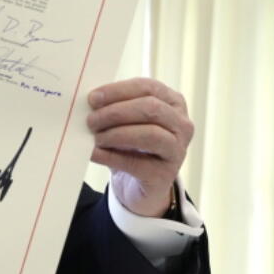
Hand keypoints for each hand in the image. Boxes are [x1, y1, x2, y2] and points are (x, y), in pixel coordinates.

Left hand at [87, 78, 193, 217]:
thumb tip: (91, 101)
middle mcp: (181, 124)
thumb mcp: (125, 122)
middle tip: (91, 120)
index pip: (148, 88)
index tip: (93, 98)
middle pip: (150, 108)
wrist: (136, 185)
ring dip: (117, 134)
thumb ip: (114, 108)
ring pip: (150, 134)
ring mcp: (177, 150)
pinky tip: (94, 154)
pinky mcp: (165, 175)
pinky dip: (111, 157)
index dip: (119, 91)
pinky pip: (137, 163)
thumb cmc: (130, 146)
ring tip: (95, 138)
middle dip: (116, 112)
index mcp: (173, 103)